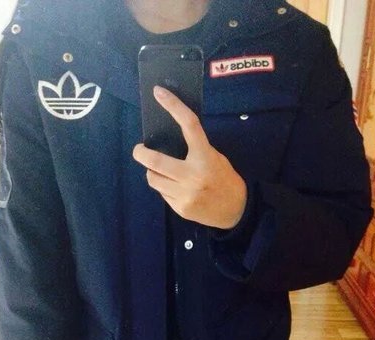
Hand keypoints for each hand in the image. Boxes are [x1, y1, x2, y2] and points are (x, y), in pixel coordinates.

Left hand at [132, 85, 247, 229]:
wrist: (234, 212)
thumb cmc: (225, 180)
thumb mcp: (216, 159)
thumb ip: (196, 151)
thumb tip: (169, 141)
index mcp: (205, 157)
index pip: (189, 125)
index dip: (173, 106)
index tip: (158, 93)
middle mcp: (192, 176)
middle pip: (155, 161)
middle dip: (141, 154)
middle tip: (139, 150)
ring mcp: (185, 194)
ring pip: (153, 179)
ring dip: (153, 172)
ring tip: (160, 171)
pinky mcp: (180, 208)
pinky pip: (162, 194)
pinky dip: (164, 188)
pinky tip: (175, 188)